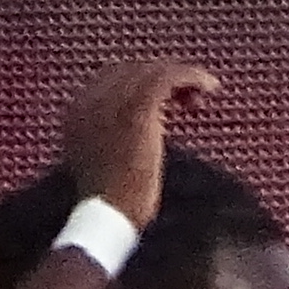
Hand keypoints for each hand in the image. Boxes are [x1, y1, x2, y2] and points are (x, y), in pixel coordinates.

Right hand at [62, 57, 220, 226]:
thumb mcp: (107, 168)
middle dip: (162, 79)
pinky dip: (191, 77)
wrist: (107, 218)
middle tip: (189, 99)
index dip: (142, 84)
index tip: (169, 101)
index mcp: (78, 112)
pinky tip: (210, 86)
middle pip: (132, 70)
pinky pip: (167, 77)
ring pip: (151, 70)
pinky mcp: (137, 108)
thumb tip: (142, 137)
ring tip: (205, 92)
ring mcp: (112, 101)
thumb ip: (116, 144)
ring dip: (181, 77)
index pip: (112, 80)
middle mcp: (91, 98)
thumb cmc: (113, 208)